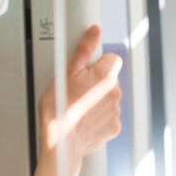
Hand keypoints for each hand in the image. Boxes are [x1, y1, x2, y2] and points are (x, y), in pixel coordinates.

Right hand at [40, 24, 122, 167]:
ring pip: (109, 97)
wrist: (61, 143)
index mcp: (104, 76)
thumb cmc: (59, 110)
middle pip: (110, 78)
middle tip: (77, 90)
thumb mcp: (65, 73)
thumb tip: (94, 32)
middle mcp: (114, 92)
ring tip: (79, 106)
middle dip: (96, 81)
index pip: (112, 58)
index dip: (98, 62)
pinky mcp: (114, 126)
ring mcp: (116, 111)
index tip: (86, 71)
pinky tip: (84, 118)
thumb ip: (83, 49)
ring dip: (97, 98)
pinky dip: (99, 115)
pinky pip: (109, 115)